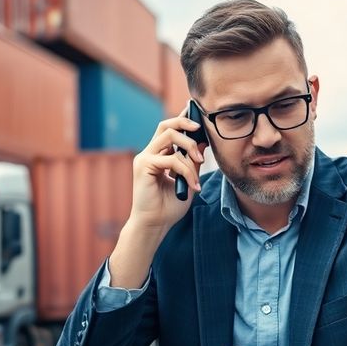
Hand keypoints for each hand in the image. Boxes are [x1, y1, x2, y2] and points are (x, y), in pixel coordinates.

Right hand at [129, 108, 207, 231]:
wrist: (155, 225)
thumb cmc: (169, 206)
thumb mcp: (188, 180)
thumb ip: (193, 162)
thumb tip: (203, 142)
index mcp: (158, 155)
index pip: (169, 130)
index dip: (183, 121)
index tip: (200, 120)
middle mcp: (149, 153)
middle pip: (166, 125)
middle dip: (186, 124)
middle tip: (202, 132)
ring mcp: (144, 158)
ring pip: (169, 136)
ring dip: (189, 148)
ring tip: (199, 162)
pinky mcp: (143, 166)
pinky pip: (171, 159)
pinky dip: (186, 170)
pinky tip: (193, 185)